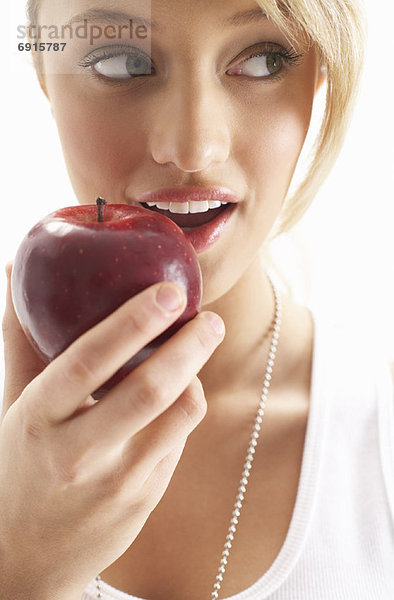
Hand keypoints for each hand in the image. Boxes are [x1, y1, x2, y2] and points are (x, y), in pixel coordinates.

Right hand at [0, 264, 224, 598]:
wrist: (23, 557)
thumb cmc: (21, 466)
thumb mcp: (16, 404)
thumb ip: (22, 341)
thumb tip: (15, 272)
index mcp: (38, 418)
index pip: (89, 361)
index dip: (133, 322)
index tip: (170, 292)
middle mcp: (76, 452)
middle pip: (149, 390)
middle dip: (189, 346)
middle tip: (211, 318)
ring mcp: (114, 482)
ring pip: (178, 415)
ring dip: (195, 376)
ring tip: (196, 351)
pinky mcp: (144, 500)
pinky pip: (179, 441)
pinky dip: (186, 407)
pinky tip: (179, 394)